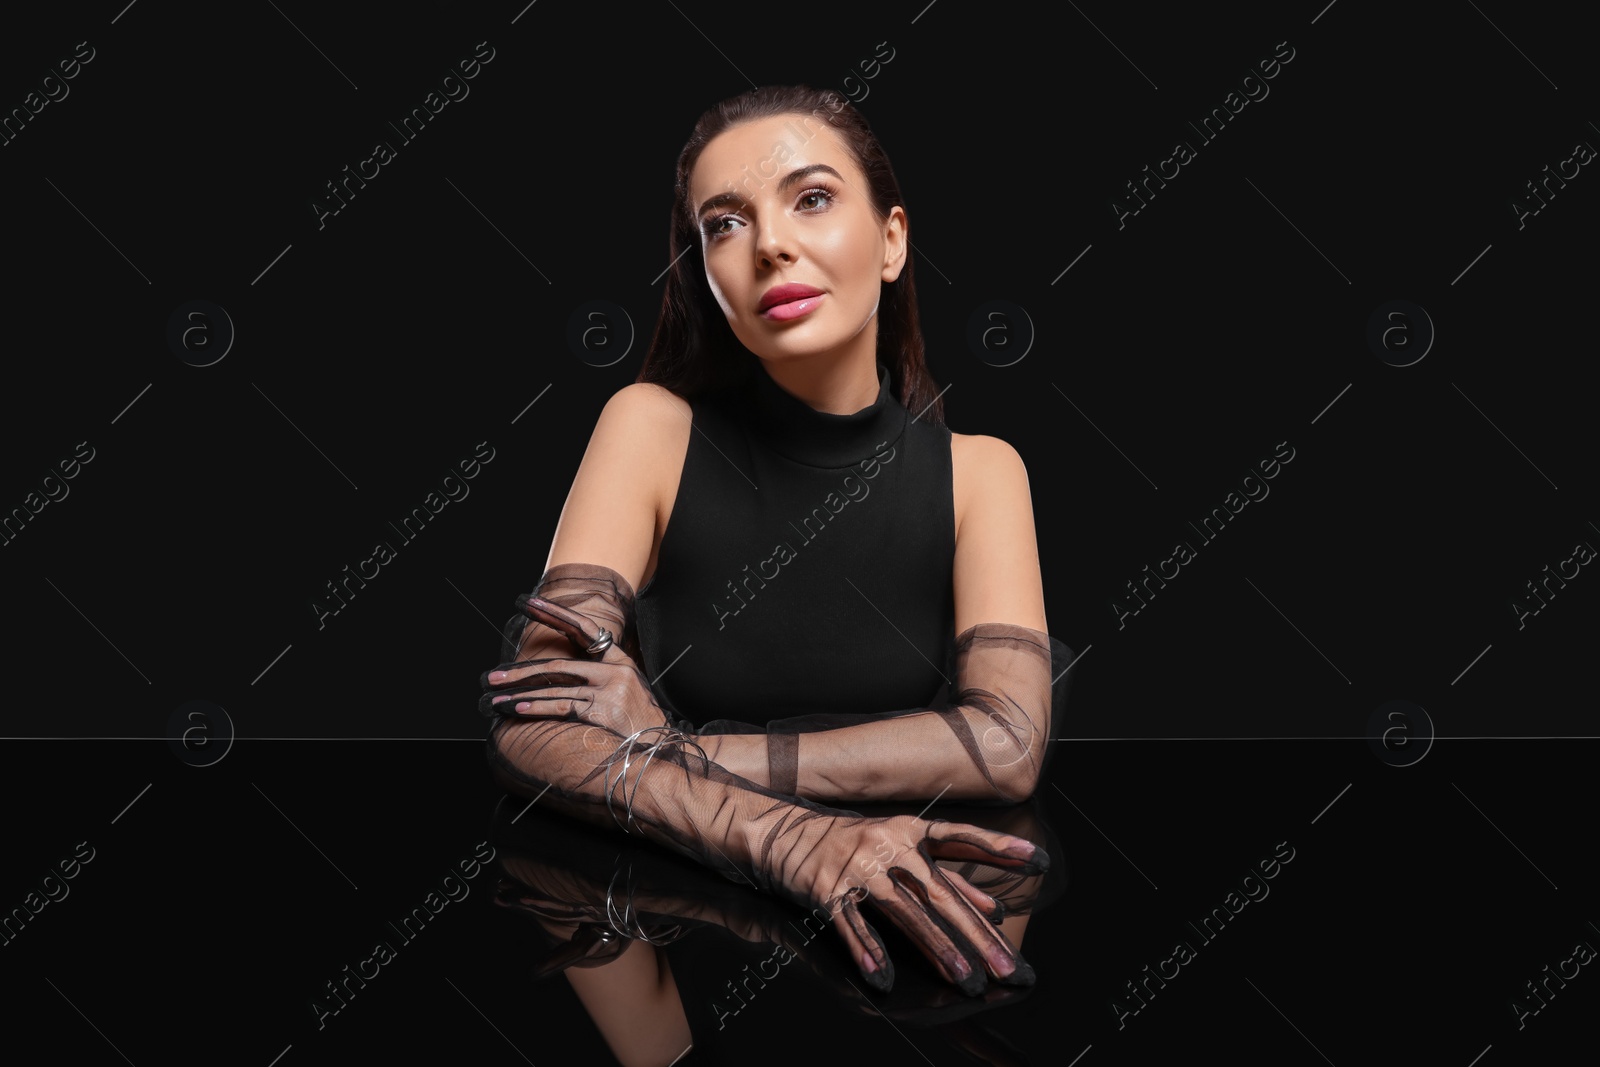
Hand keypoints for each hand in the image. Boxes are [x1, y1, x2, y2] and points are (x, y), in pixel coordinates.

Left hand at [480, 592, 671, 740]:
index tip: (528, 603)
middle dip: (521, 671)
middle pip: (559, 664)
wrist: (663, 748)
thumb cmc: (640, 723)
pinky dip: (536, 707)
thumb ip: (599, 677)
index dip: (554, 614)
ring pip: (555, 687)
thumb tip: (556, 676)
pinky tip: (516, 707)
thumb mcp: (627, 691)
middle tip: (492, 676)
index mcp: (619, 660)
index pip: (582, 628)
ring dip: (519, 694)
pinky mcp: (603, 710)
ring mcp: (609, 690)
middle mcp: (615, 670)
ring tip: (494, 698)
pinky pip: (561, 706)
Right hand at [768, 812, 1045, 994]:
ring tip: (965, 980)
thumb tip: (996, 906)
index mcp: (910, 831)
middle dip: (975, 933)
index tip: (1038, 860)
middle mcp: (887, 845)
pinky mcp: (826, 890)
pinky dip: (867, 952)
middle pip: (939, 893)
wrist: (783, 833)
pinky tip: (884, 980)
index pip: (961, 838)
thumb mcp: (902, 851)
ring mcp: (857, 867)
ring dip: (936, 948)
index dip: (998, 848)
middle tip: (1006, 966)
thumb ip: (950, 878)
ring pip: (903, 912)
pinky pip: (851, 925)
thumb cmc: (854, 844)